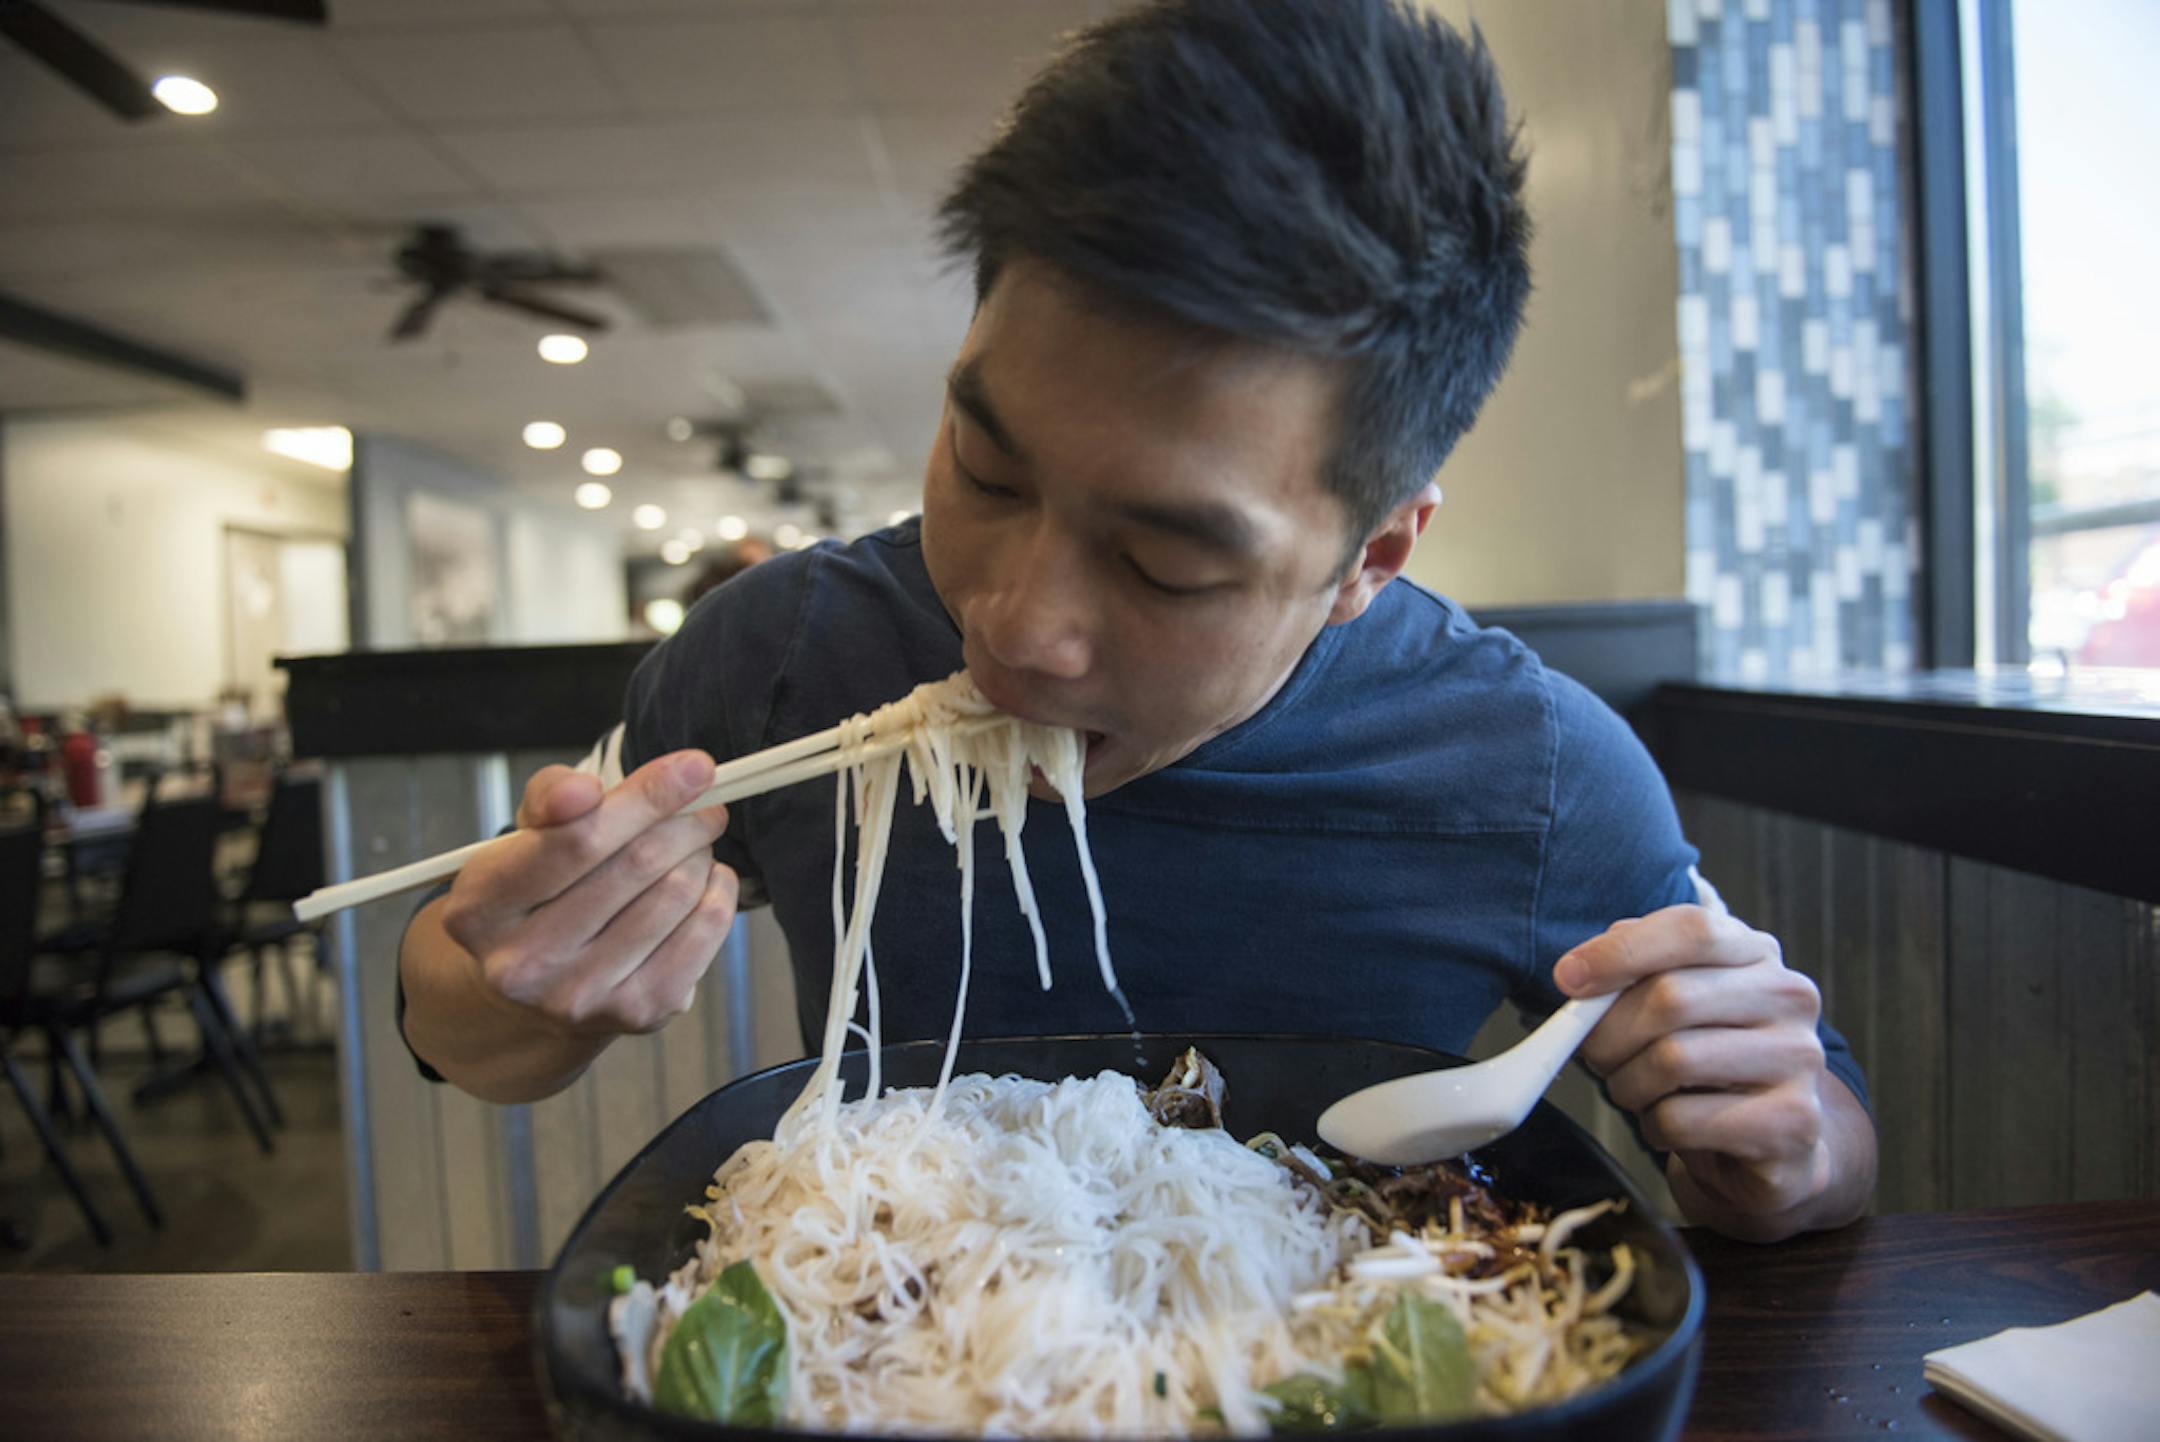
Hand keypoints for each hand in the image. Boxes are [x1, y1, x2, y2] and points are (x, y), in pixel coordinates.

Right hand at [438, 749, 738, 1038]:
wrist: (540, 990)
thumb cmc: (540, 890)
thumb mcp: (525, 837)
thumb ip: (551, 797)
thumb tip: (581, 789)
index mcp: (479, 909)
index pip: (576, 841)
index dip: (645, 797)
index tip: (695, 767)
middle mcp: (523, 964)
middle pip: (636, 865)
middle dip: (684, 821)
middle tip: (703, 805)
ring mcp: (580, 997)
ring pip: (676, 893)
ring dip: (700, 854)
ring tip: (693, 845)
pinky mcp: (637, 1013)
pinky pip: (705, 931)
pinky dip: (717, 892)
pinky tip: (704, 882)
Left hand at [1556, 905, 1866, 1238]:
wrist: (1769, 1141)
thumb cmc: (1704, 1060)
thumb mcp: (1671, 1001)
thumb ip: (1631, 971)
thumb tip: (1577, 972)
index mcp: (1755, 953)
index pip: (1691, 929)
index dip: (1621, 951)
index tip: (1568, 979)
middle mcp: (1788, 997)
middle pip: (1671, 997)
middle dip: (1609, 1033)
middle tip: (1596, 1056)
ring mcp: (1799, 1060)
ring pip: (1672, 1061)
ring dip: (1628, 1084)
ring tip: (1636, 1091)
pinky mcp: (1792, 1123)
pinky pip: (1682, 1119)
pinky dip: (1655, 1128)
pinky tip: (1671, 1126)